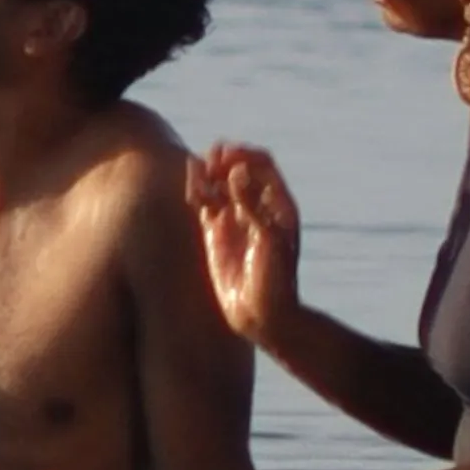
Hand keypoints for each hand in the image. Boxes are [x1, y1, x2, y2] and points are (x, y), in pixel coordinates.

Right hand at [189, 141, 302, 349]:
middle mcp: (256, 206)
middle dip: (223, 160)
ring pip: (217, 184)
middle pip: (237, 168)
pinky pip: (204, 203)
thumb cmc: (275, 278)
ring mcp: (234, 218)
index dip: (244, 155)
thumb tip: (234, 171)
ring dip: (207, 172)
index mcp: (277, 203)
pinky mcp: (215, 232)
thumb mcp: (269, 238)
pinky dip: (196, 191)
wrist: (262, 314)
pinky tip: (192, 184)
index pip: (261, 164)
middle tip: (211, 162)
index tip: (227, 158)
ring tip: (198, 168)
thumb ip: (250, 203)